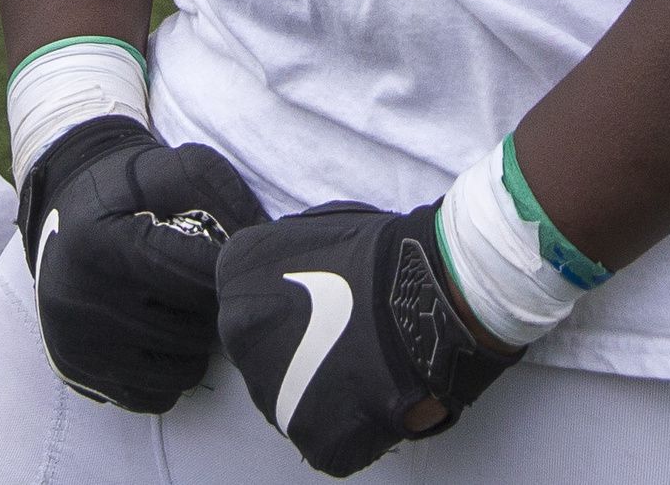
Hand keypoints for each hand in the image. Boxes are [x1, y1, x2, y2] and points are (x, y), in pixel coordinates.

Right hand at [21, 115, 266, 412]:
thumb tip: (270, 248)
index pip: (200, 279)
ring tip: (182, 306)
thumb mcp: (181, 167)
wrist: (66, 202)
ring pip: (180, 371)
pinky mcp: (76, 370)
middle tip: (204, 282)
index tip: (227, 254)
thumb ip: (230, 199)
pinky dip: (168, 371)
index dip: (227, 268)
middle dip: (212, 306)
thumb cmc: (133, 184)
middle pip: (193, 330)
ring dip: (195, 342)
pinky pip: (153, 396)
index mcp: (104, 244)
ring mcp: (76, 341)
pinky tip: (160, 334)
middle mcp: (81, 299)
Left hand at [218, 202, 514, 475]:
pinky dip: (355, 427)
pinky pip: (328, 438)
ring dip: (322, 392)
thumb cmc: (384, 253)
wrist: (433, 294)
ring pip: (291, 400)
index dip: (292, 308)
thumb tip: (285, 278)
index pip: (251, 302)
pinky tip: (380, 397)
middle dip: (298, 352)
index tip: (326, 304)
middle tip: (347, 341)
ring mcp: (272, 392)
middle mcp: (238, 337)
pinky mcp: (314, 440)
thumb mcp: (315, 228)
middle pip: (264, 355)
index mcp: (237, 280)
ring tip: (368, 370)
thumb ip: (285, 256)